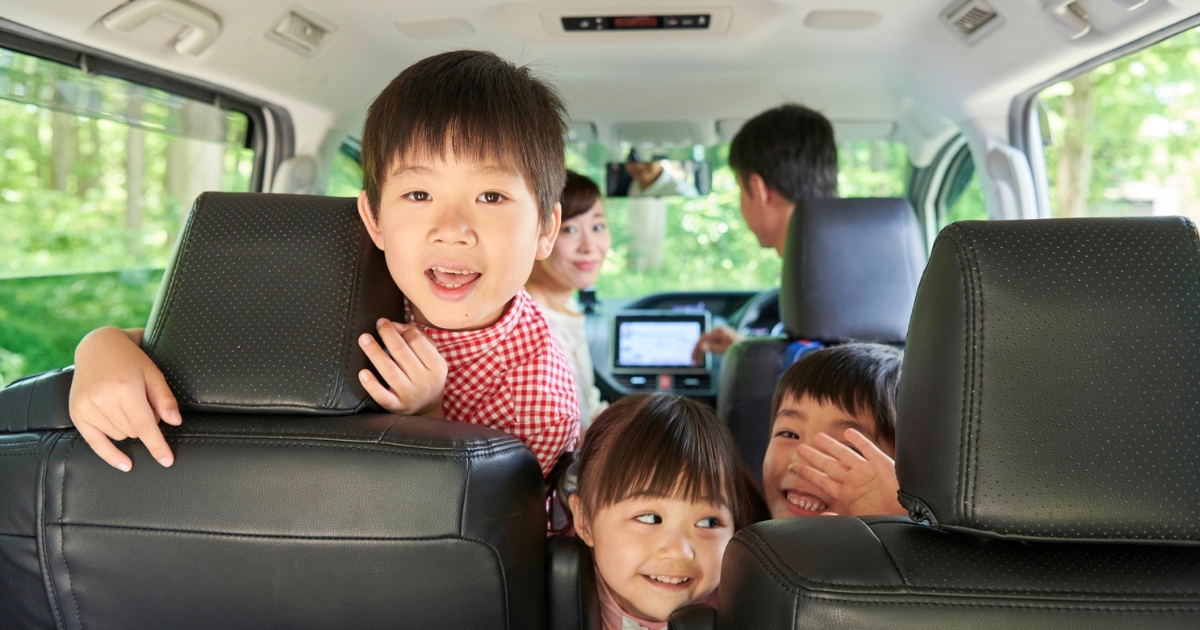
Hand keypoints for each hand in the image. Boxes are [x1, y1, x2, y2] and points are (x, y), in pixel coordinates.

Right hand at [68, 327, 181, 471]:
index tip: (167, 461)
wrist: (97, 347)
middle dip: (145, 423)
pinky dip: (111, 454)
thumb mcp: (154, 373)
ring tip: (126, 404)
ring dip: (129, 428)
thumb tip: (175, 423)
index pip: (145, 426)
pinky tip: (125, 464)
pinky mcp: (77, 413)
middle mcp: (102, 399)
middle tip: (142, 402)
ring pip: (120, 436)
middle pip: (134, 431)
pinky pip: (96, 443)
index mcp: (125, 389)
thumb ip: (165, 399)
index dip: (157, 446)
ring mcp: (86, 407)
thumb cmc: (131, 359)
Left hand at [358, 318, 446, 417]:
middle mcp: (424, 381)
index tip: (388, 323)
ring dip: (375, 353)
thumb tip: (395, 325)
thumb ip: (418, 337)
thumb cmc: (427, 376)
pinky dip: (371, 384)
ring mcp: (410, 395)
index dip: (400, 329)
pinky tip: (363, 373)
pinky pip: (382, 396)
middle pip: (402, 352)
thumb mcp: (432, 357)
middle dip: (387, 335)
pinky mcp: (396, 406)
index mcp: (437, 366)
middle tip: (378, 324)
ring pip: (390, 371)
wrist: (428, 409)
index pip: (416, 341)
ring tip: (364, 339)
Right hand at [691, 326, 742, 363]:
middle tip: (693, 361)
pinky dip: (707, 350)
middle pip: (703, 340)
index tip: (693, 358)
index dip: (696, 349)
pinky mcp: (722, 339)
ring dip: (701, 351)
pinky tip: (704, 357)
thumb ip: (712, 347)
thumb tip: (701, 347)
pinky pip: (711, 343)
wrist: (750, 350)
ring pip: (706, 342)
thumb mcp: (725, 349)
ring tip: (698, 361)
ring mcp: (720, 335)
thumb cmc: (740, 348)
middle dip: (697, 350)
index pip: (703, 339)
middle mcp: (719, 331)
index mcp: (719, 331)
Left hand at [795, 429, 904, 516]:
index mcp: (847, 494)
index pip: (824, 482)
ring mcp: (867, 471)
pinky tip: (849, 431)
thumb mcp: (856, 521)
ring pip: (844, 454)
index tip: (799, 468)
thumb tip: (820, 516)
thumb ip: (837, 518)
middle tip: (801, 448)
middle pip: (829, 465)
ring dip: (831, 445)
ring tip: (818, 436)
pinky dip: (859, 439)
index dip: (811, 474)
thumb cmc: (883, 521)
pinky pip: (868, 448)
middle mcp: (854, 480)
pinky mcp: (881, 463)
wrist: (907, 514)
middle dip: (815, 456)